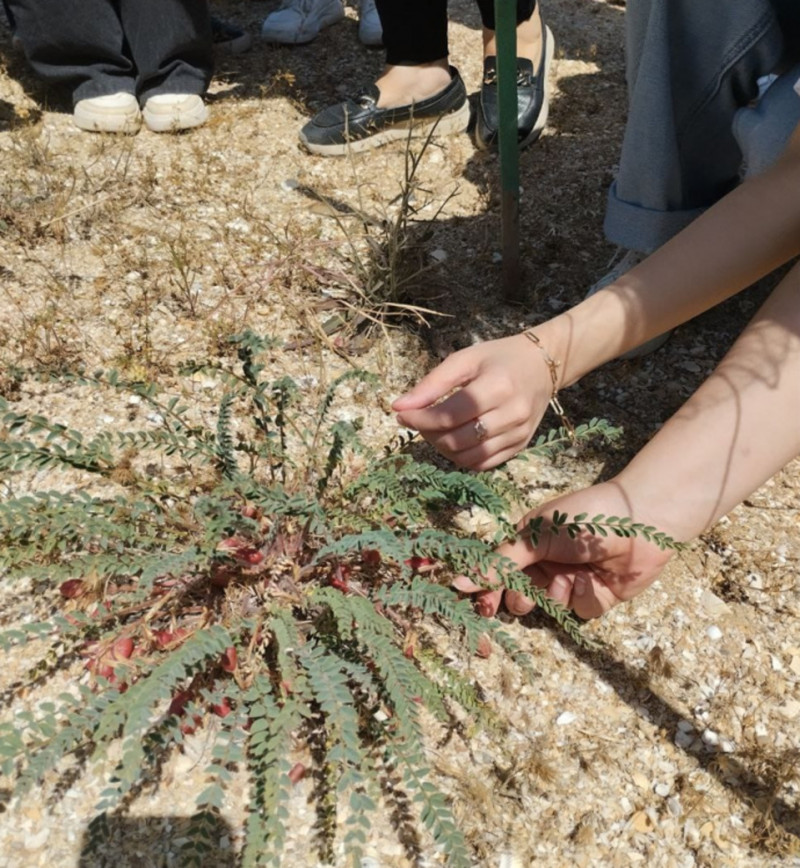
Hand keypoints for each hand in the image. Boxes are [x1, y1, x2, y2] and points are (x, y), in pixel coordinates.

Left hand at [391, 334, 552, 470]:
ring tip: (434, 431)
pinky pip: (484, 464)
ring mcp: (518, 433)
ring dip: (442, 449)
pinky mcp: (521, 446)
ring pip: (469, 457)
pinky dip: (462, 458)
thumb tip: (398, 406)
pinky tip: (453, 441)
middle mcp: (512, 413)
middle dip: (428, 434)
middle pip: (457, 440)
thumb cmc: (499, 358)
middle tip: (418, 421)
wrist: (543, 365)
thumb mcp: (464, 360)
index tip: (402, 414)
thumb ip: (432, 384)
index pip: (449, 415)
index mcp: (497, 386)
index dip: (420, 419)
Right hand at [453, 481, 676, 619]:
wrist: (638, 520)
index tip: (482, 606)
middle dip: (520, 599)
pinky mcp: (596, 597)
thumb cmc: (583, 517)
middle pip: (519, 596)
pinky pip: (579, 611)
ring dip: (554, 596)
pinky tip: (591, 580)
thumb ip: (499, 563)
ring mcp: (570, 582)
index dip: (488, 591)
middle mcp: (545, 565)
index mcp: (526, 546)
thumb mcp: (535, 537)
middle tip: (526, 596)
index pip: (498, 573)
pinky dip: (582, 598)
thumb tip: (458, 582)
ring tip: (567, 578)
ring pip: (548, 607)